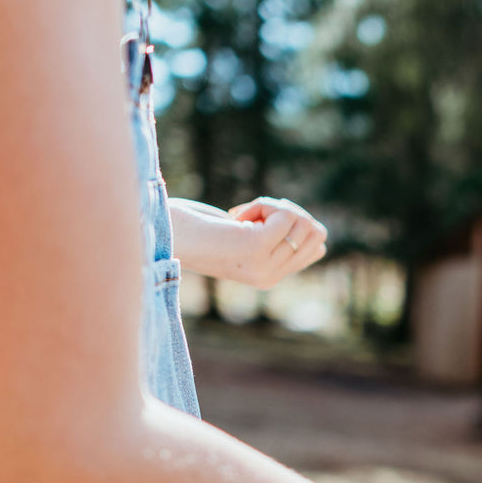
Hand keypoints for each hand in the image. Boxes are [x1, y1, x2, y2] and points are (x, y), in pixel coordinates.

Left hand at [168, 196, 327, 288]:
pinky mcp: (256, 247)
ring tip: (244, 215)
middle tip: (254, 215)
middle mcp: (270, 278)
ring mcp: (265, 266)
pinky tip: (237, 214)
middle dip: (289, 212)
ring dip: (276, 207)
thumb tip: (312, 225)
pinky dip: (263, 204)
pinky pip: (283, 214)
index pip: (317, 246)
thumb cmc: (196, 230)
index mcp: (270, 278)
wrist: (163, 237)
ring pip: (304, 222)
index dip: (296, 223)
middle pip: (317, 233)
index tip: (262, 222)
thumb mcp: (241, 236)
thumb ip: (271, 235)